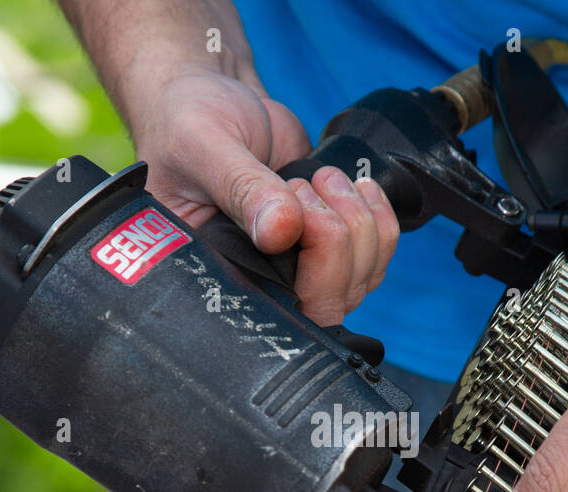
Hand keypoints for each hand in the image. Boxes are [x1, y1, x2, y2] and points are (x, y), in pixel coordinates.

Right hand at [129, 69, 398, 324]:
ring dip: (359, 225)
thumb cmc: (188, 121)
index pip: (271, 316)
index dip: (305, 276)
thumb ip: (243, 188)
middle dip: (337, 242)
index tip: (295, 210)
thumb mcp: (203, 146)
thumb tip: (281, 232)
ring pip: (357, 283)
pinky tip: (359, 187)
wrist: (216, 98)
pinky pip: (373, 259)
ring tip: (323, 177)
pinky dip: (379, 222)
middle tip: (309, 187)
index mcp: (216, 276)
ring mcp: (297, 268)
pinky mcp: (326, 246)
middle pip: (326, 304)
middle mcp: (258, 282)